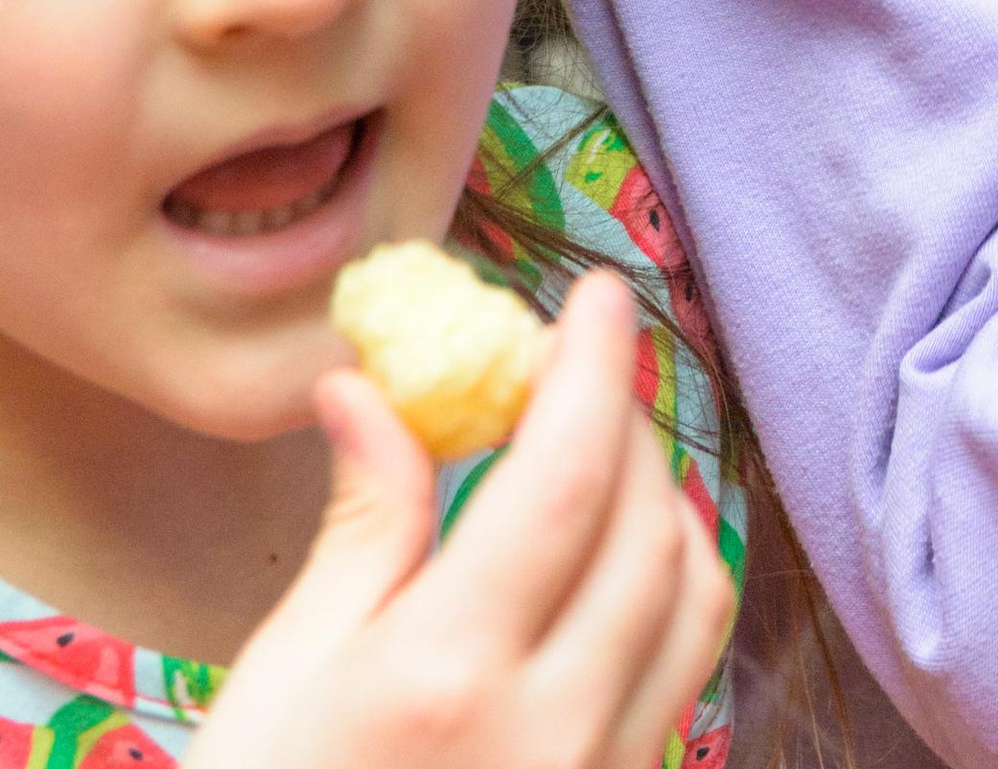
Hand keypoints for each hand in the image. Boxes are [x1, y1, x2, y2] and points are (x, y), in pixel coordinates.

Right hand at [195, 273, 733, 768]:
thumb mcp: (279, 683)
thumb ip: (360, 530)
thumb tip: (370, 386)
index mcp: (450, 675)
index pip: (569, 477)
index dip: (596, 367)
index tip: (599, 295)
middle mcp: (551, 727)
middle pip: (649, 526)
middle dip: (627, 425)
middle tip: (579, 373)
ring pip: (694, 600)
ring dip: (666, 506)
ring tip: (607, 460)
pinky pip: (682, 680)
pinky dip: (669, 596)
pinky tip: (615, 573)